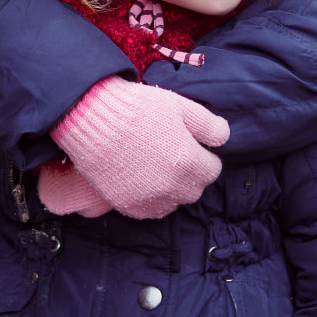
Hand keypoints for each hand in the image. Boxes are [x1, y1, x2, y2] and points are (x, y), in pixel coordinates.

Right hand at [50, 76, 228, 218]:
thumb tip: (224, 137)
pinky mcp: (128, 206)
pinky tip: (142, 178)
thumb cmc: (138, 107)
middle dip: (190, 173)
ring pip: (173, 202)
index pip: (212, 170)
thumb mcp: (180, 106)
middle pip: (195, 189)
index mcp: (190, 163)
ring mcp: (149, 200)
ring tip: (157, 165)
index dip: (204, 155)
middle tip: (174, 153)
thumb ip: (208, 125)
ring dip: (172, 188)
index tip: (191, 144)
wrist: (92, 119)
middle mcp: (173, 188)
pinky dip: (151, 198)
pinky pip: (150, 210)